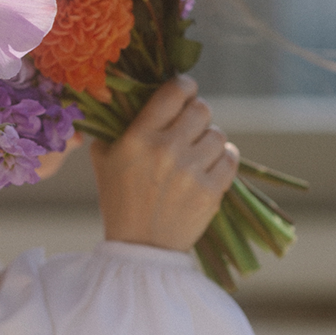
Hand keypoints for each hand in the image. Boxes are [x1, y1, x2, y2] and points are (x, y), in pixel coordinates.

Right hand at [90, 76, 239, 251]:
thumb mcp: (105, 158)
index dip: (184, 85)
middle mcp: (167, 150)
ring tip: (196, 153)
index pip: (173, 92)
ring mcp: (191, 171)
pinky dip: (223, 158)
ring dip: (209, 140)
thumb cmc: (119, 199)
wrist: (140, 248)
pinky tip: (210, 165)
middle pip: (201, 109)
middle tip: (190, 127)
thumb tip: (126, 91)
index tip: (186, 91)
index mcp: (138, 137)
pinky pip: (230, 157)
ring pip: (217, 134)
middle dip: (197, 115)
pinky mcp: (211, 191)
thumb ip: (115, 124)